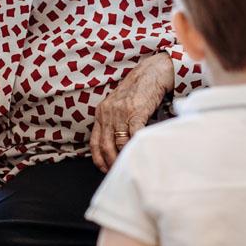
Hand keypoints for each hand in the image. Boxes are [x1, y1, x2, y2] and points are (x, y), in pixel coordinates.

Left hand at [90, 53, 173, 172]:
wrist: (150, 73)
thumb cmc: (136, 91)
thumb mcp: (117, 105)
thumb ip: (112, 122)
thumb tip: (114, 145)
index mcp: (101, 113)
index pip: (95, 142)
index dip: (98, 158)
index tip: (103, 168)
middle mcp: (108, 113)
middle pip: (105, 146)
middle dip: (110, 162)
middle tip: (116, 172)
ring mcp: (122, 113)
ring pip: (119, 143)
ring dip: (123, 157)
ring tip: (128, 165)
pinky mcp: (137, 112)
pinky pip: (134, 134)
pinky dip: (135, 146)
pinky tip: (138, 153)